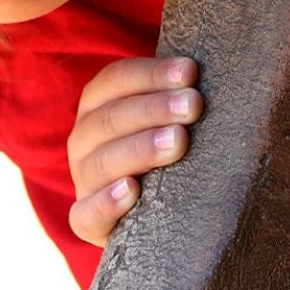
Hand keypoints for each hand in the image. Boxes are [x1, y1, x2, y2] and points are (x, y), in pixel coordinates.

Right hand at [66, 56, 200, 243]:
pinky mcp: (86, 220)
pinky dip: (106, 202)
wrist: (154, 213)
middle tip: (193, 105)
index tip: (190, 72)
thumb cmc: (169, 149)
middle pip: (110, 118)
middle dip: (154, 109)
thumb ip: (181, 94)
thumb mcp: (169, 117)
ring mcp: (83, 180)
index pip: (116, 80)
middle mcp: (84, 139)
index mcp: (98, 104)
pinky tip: (132, 190)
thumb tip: (207, 68)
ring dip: (141, 148)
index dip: (151, 74)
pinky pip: (86, 214)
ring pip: (102, 162)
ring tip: (178, 141)